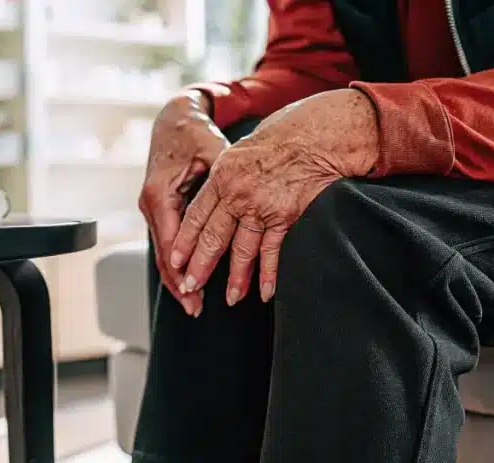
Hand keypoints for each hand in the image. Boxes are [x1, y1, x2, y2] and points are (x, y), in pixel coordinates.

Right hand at [138, 90, 228, 316]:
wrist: (174, 121)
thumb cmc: (194, 134)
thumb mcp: (212, 151)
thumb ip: (222, 179)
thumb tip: (240, 199)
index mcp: (160, 194)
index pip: (172, 241)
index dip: (185, 268)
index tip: (196, 289)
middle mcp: (151, 204)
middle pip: (164, 255)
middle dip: (179, 284)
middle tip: (195, 309)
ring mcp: (153, 208)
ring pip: (164, 253)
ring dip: (177, 279)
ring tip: (193, 304)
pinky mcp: (160, 210)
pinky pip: (168, 242)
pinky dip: (178, 263)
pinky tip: (188, 282)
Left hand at [168, 89, 379, 305]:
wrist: (318, 133)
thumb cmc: (282, 136)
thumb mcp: (242, 150)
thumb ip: (225, 176)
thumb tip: (214, 202)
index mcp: (222, 174)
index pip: (196, 215)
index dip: (184, 241)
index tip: (175, 261)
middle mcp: (237, 192)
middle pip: (213, 237)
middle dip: (200, 266)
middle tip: (190, 287)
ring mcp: (262, 206)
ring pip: (243, 250)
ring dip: (236, 278)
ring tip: (231, 299)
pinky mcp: (286, 215)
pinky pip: (273, 251)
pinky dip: (269, 274)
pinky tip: (265, 291)